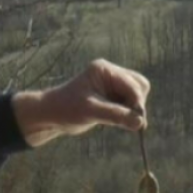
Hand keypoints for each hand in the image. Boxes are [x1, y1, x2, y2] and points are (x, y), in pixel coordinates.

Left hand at [12, 59, 149, 146]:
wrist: (52, 115)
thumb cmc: (67, 109)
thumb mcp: (91, 111)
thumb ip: (116, 115)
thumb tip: (141, 123)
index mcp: (104, 70)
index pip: (132, 84)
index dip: (137, 102)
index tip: (139, 121)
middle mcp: (110, 74)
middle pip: (139, 86)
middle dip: (137, 104)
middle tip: (131, 122)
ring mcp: (112, 84)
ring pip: (136, 95)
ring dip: (133, 110)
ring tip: (119, 121)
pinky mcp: (112, 96)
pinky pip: (129, 104)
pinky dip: (127, 113)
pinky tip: (116, 121)